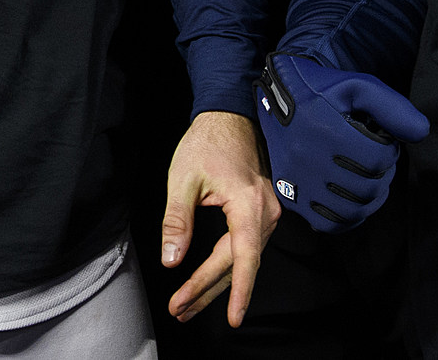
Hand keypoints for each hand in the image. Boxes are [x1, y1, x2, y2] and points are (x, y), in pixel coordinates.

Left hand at [161, 110, 279, 326]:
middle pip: (238, 264)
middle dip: (208, 290)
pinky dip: (226, 268)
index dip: (239, 291)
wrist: (228, 118)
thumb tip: (171, 259)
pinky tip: (207, 284)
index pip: (244, 258)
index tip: (233, 319)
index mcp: (249, 205)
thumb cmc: (205, 144)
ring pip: (241, 259)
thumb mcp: (182, 179)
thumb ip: (177, 220)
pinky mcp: (260, 215)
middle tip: (180, 310)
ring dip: (216, 284)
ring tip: (187, 305)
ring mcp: (266, 215)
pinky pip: (244, 248)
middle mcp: (265, 214)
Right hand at [254, 54, 427, 233]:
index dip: (388, 151)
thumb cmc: (324, 90)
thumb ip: (392, 107)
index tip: (381, 142)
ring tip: (366, 179)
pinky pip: (328, 222)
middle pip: (367, 187)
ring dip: (368, 197)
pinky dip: (347, 217)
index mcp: (326, 130)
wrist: (279, 92)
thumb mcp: (360, 87)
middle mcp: (309, 158)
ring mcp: (298, 179)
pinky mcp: (290, 193)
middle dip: (380, 174)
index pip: (377, 159)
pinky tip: (352, 201)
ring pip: (351, 208)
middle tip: (374, 160)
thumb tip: (420, 133)